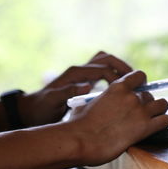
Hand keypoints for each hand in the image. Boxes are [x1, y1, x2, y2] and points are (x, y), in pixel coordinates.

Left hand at [18, 51, 132, 125]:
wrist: (31, 110)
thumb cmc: (42, 109)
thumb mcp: (52, 102)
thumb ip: (68, 92)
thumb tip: (88, 86)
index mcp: (75, 74)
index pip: (102, 69)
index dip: (116, 78)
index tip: (126, 90)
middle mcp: (80, 69)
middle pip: (106, 58)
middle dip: (122, 66)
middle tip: (135, 79)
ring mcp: (82, 73)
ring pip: (105, 60)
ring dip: (119, 67)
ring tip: (131, 80)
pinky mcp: (85, 78)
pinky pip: (103, 69)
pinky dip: (115, 72)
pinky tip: (122, 86)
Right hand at [67, 70, 167, 165]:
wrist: (80, 141)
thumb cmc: (79, 125)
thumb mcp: (87, 102)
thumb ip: (100, 98)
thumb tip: (100, 101)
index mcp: (118, 87)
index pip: (139, 76)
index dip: (141, 83)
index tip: (140, 90)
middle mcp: (132, 97)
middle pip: (150, 94)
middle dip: (147, 102)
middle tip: (140, 111)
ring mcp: (140, 111)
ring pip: (163, 104)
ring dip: (158, 110)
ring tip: (152, 117)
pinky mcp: (146, 128)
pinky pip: (166, 120)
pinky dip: (164, 122)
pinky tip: (158, 125)